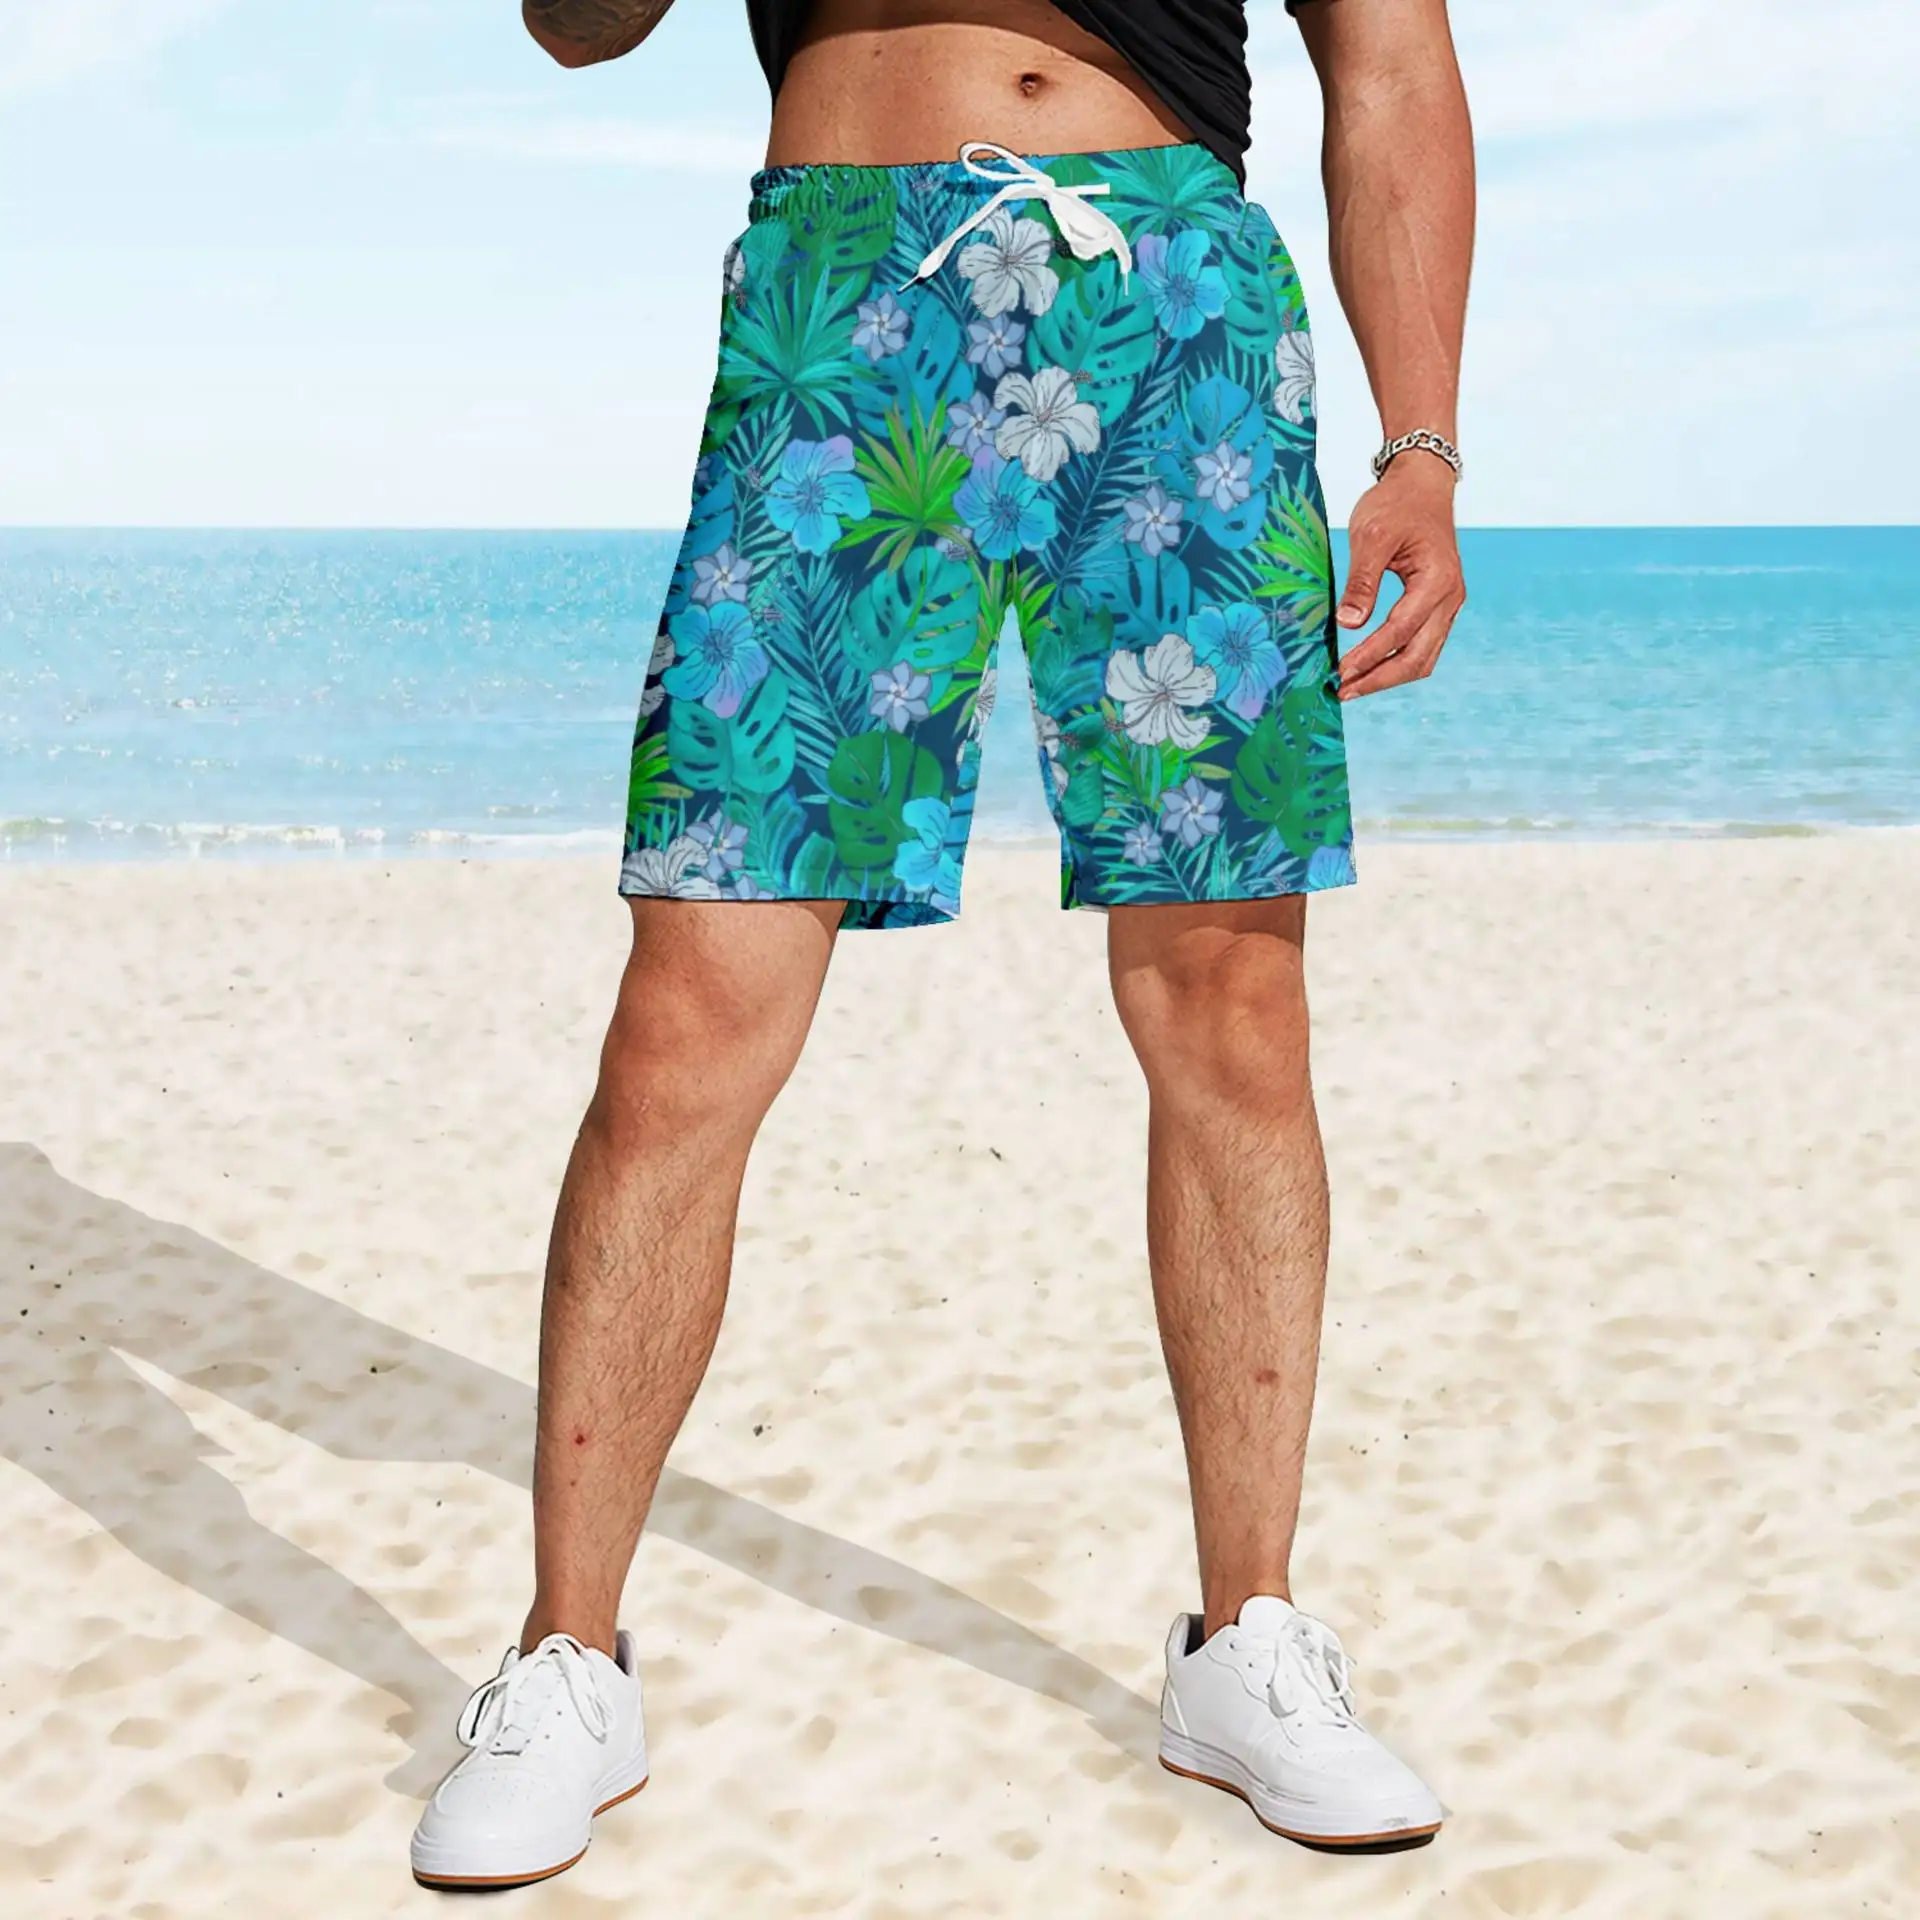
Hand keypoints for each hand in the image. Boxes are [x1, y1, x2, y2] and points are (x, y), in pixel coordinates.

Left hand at [1334, 455, 1466, 698]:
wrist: (1422, 484)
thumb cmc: (1397, 503)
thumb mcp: (1371, 535)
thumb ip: (1361, 581)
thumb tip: (1348, 624)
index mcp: (1438, 580)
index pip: (1401, 630)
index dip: (1370, 655)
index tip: (1341, 672)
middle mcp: (1450, 598)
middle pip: (1418, 658)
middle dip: (1379, 678)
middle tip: (1343, 691)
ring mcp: (1448, 605)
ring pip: (1423, 658)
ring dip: (1388, 676)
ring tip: (1353, 687)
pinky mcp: (1438, 607)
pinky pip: (1422, 646)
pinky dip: (1396, 662)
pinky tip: (1369, 668)